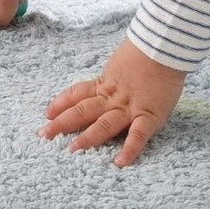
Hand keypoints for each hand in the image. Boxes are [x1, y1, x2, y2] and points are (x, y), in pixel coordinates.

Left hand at [40, 36, 185, 166]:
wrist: (165, 46)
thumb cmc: (147, 53)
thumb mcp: (121, 66)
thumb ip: (111, 80)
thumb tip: (100, 86)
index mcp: (106, 84)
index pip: (78, 94)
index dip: (61, 103)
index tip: (47, 113)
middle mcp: (113, 98)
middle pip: (83, 111)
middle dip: (62, 124)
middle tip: (43, 135)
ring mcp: (130, 108)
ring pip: (104, 124)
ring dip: (88, 138)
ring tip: (72, 151)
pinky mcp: (149, 115)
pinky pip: (138, 135)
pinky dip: (130, 149)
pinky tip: (120, 163)